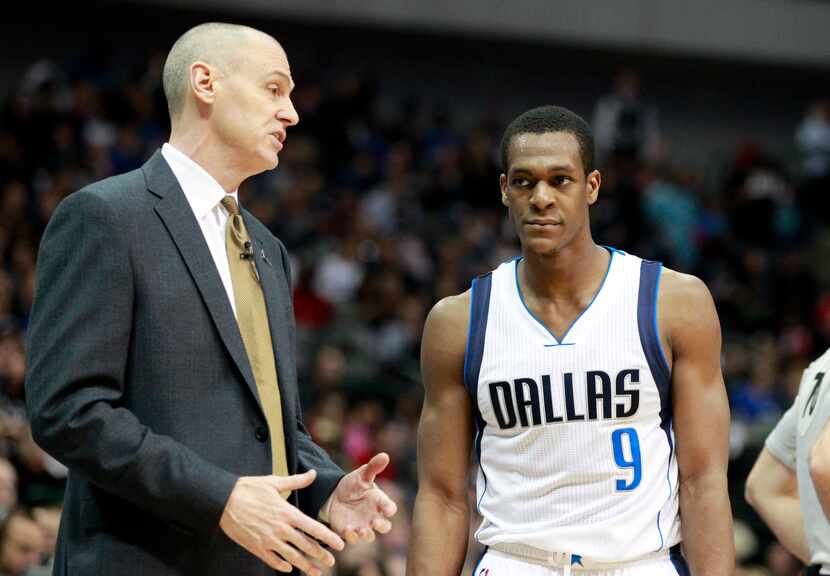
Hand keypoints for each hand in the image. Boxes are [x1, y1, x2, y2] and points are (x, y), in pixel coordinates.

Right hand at [220, 470, 344, 574]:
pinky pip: (272, 560)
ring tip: (316, 572)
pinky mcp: (256, 547)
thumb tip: (313, 473)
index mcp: (287, 513)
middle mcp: (280, 529)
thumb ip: (296, 481)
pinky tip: (289, 568)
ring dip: (305, 565)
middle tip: (331, 562)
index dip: (328, 537)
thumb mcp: (274, 482)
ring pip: (291, 556)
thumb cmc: (249, 488)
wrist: (223, 500)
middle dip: (320, 555)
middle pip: (305, 545)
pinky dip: (282, 565)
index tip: (340, 545)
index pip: (313, 528)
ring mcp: (268, 540)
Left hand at [326, 453, 397, 543]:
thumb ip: (373, 467)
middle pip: (385, 527)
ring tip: (361, 531)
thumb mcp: (362, 474)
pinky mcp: (349, 532)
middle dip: (381, 526)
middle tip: (375, 523)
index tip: (388, 510)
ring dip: (367, 535)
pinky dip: (350, 536)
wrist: (334, 494)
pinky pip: (352, 539)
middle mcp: (374, 516)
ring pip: (370, 536)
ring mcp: (362, 526)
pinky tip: (346, 529)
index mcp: (379, 501)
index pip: (390, 508)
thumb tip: (385, 455)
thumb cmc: (353, 484)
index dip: (390, 509)